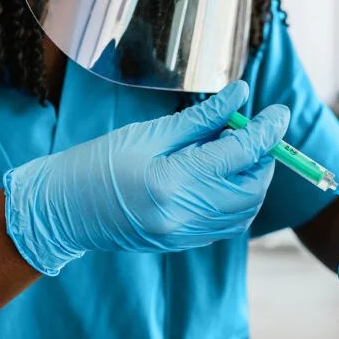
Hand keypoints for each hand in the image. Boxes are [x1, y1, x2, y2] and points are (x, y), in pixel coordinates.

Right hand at [4, 81, 288, 274]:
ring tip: (230, 148)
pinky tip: (218, 173)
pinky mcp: (182, 243)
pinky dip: (237, 197)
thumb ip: (201, 118)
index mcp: (172, 183)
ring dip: (252, 178)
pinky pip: (228, 223)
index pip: (240, 155)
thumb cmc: (95, 164)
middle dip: (263, 157)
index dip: (266, 130)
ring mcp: (184, 235)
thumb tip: (241, 95)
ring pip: (245, 210)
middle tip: (251, 129)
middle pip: (252, 188)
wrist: (60, 211)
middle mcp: (184, 216)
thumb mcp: (149, 133)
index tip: (278, 111)